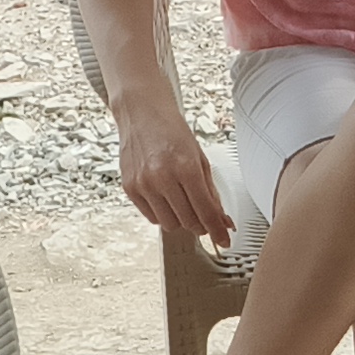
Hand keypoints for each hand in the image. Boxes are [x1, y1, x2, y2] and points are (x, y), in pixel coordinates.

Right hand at [113, 98, 228, 246]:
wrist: (142, 113)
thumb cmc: (172, 131)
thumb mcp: (200, 158)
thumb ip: (211, 191)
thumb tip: (222, 220)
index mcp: (185, 167)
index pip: (206, 211)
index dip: (218, 230)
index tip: (224, 240)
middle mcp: (162, 177)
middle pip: (188, 222)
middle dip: (200, 224)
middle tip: (204, 217)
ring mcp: (143, 184)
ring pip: (169, 224)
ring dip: (180, 219)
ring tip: (182, 202)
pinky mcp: (130, 188)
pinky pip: (151, 217)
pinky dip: (162, 213)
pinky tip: (165, 198)